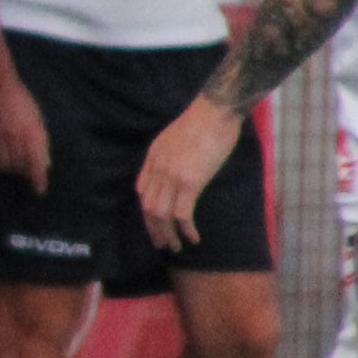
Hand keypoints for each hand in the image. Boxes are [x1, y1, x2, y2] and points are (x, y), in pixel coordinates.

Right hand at [0, 70, 49, 188]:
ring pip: (4, 165)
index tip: (39, 191)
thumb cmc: (21, 101)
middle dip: (24, 169)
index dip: (38, 180)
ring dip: (10, 166)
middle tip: (25, 164)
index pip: (36, 163)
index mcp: (31, 133)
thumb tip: (45, 163)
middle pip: (19, 167)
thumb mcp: (37, 119)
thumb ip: (41, 141)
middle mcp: (15, 138)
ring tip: (12, 158)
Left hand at [134, 96, 238, 252]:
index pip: (142, 191)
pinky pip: (181, 214)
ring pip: (161, 215)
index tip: (155, 223)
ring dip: (168, 235)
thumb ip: (170, 155)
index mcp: (153, 157)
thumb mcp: (175, 137)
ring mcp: (172, 176)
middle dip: (154, 230)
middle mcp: (157, 169)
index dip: (146, 211)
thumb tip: (177, 169)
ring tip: (177, 247)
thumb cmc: (203, 121)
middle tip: (163, 244)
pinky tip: (193, 238)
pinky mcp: (190, 182)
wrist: (215, 110)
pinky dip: (186, 230)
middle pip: (148, 208)